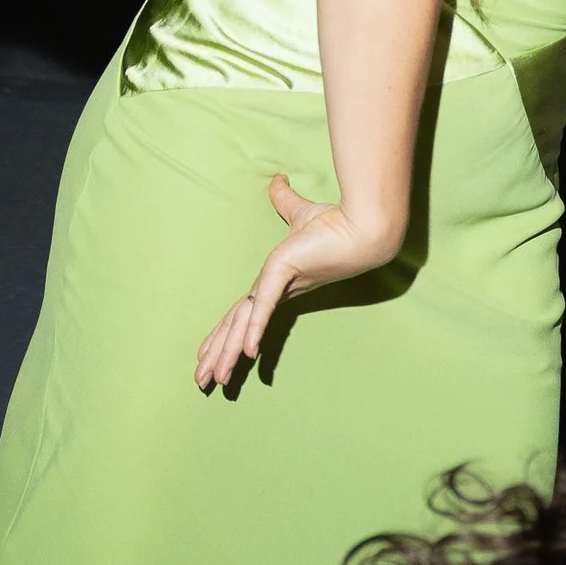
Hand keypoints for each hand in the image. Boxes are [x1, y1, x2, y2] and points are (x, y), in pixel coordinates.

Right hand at [195, 176, 400, 393]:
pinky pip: (263, 306)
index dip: (224, 334)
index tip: (207, 355)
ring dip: (227, 354)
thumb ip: (286, 201)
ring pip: (245, 327)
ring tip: (212, 381)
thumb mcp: (301, 212)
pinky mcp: (285, 275)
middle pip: (238, 328)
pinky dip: (253, 329)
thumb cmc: (338, 222)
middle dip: (218, 356)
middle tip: (202, 383)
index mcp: (276, 285)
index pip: (243, 314)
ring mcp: (281, 287)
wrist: (363, 225)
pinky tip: (247, 353)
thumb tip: (278, 181)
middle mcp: (277, 292)